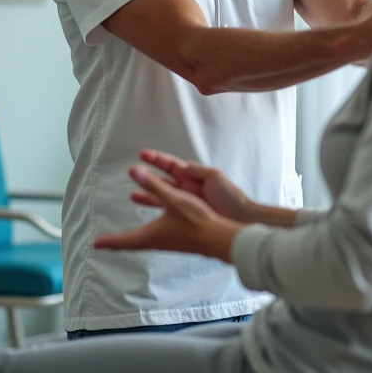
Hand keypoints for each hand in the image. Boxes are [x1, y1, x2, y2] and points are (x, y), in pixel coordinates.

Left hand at [94, 165, 238, 260]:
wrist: (218, 238)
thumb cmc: (195, 220)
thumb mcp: (173, 199)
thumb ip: (153, 185)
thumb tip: (133, 171)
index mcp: (151, 235)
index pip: (124, 240)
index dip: (109, 241)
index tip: (95, 244)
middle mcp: (156, 242)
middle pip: (131, 244)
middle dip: (118, 242)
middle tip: (104, 243)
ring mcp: (167, 243)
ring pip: (143, 242)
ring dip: (132, 237)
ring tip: (124, 237)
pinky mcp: (177, 240)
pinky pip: (154, 238)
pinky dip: (145, 235)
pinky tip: (151, 231)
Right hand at [134, 149, 252, 222]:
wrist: (240, 218)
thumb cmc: (230, 196)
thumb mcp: (214, 176)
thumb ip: (197, 170)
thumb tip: (183, 164)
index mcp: (193, 175)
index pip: (171, 164)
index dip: (157, 159)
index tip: (143, 154)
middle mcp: (187, 188)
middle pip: (162, 180)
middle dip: (147, 176)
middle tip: (132, 172)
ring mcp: (186, 202)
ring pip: (162, 197)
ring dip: (147, 195)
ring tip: (132, 196)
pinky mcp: (187, 216)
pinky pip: (168, 212)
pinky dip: (157, 211)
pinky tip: (147, 214)